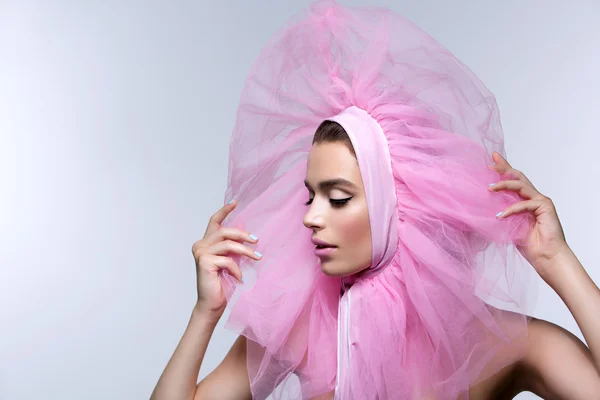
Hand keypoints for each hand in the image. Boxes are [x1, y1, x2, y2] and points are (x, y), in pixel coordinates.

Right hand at [191, 200, 261, 316]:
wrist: (212, 304)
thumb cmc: (222, 284)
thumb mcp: (229, 261)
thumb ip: (232, 248)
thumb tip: (249, 236)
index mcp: (206, 243)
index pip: (214, 221)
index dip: (224, 210)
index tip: (235, 202)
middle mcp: (200, 245)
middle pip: (224, 231)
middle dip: (243, 234)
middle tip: (257, 241)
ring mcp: (200, 253)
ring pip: (228, 244)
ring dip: (245, 251)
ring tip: (257, 258)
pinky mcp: (204, 262)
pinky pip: (228, 260)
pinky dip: (237, 269)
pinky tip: (240, 278)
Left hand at [487, 152, 569, 278]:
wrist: (546, 257)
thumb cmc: (530, 245)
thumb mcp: (509, 227)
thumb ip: (502, 215)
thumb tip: (485, 209)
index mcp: (525, 201)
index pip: (513, 181)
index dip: (503, 170)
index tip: (491, 161)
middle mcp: (533, 197)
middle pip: (518, 177)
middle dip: (504, 168)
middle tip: (491, 163)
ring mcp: (540, 201)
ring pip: (521, 186)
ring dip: (504, 185)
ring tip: (489, 188)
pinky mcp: (545, 207)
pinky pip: (525, 204)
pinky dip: (511, 209)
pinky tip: (500, 215)